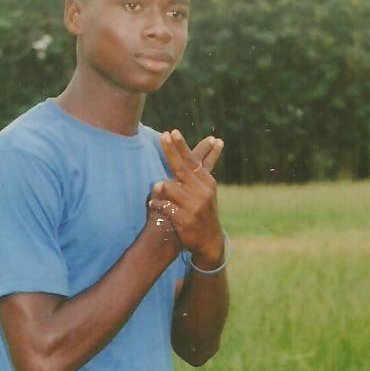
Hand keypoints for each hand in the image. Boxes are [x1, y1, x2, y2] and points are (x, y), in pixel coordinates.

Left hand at [148, 130, 224, 265]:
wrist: (209, 239)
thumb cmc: (203, 209)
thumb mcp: (206, 189)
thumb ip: (201, 169)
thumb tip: (215, 141)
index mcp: (206, 183)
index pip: (191, 161)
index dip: (181, 146)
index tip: (172, 132)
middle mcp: (202, 192)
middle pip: (181, 168)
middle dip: (171, 150)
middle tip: (162, 136)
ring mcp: (194, 207)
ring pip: (168, 187)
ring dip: (159, 189)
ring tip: (156, 193)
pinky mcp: (185, 220)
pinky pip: (164, 205)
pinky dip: (157, 204)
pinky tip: (154, 205)